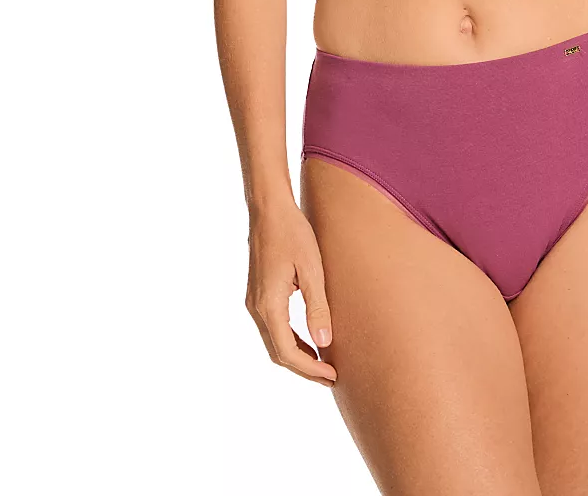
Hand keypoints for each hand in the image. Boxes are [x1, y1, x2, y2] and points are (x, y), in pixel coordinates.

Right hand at [245, 200, 336, 386]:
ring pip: (273, 342)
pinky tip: (310, 338)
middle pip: (278, 353)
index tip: (333, 376)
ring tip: (324, 362)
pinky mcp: (258, 294)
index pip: (287, 352)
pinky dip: (290, 340)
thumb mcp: (312, 269)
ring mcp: (254, 301)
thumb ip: (318, 307)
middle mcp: (256, 307)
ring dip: (297, 356)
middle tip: (332, 377)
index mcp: (269, 304)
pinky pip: (272, 327)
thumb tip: (325, 343)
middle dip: (304, 368)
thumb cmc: (293, 233)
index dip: (310, 369)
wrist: (270, 209)